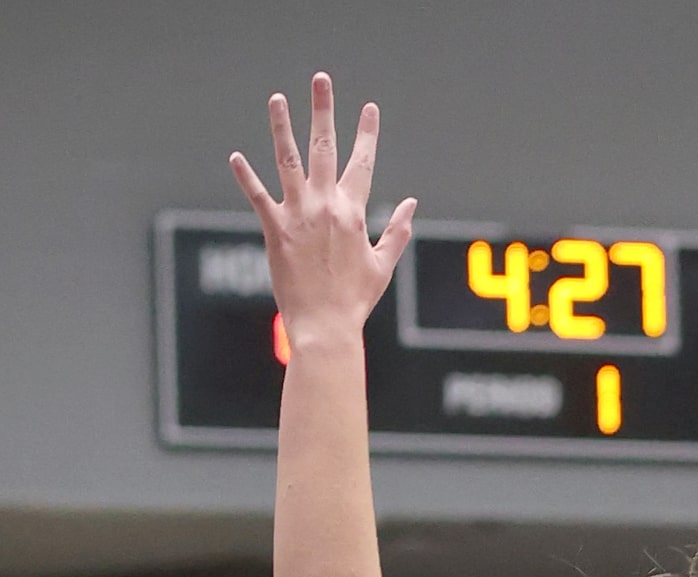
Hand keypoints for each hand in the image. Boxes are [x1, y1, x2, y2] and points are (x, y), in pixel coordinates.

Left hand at [230, 73, 416, 347]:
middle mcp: (325, 207)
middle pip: (324, 148)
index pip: (362, 164)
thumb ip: (397, 232)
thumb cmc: (356, 300)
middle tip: (321, 80)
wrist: (326, 326)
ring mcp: (298, 215)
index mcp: (353, 213)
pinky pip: (258, 196)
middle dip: (323, 111)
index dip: (366, 133)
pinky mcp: (275, 230)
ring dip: (281, 126)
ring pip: (287, 161)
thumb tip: (411, 205)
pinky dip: (246, 176)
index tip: (369, 109)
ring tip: (277, 99)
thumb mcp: (383, 266)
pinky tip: (236, 156)